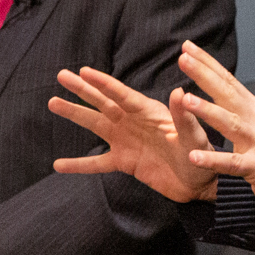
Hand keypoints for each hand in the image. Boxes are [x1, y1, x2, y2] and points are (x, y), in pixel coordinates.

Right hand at [49, 68, 218, 202]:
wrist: (199, 183)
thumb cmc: (202, 155)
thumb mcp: (194, 136)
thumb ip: (184, 116)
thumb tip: (179, 92)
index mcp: (149, 113)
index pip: (122, 95)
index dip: (103, 83)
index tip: (83, 71)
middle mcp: (133, 122)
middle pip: (103, 103)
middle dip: (82, 90)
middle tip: (61, 76)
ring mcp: (126, 141)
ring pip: (95, 125)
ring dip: (75, 114)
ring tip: (53, 102)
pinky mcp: (124, 162)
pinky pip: (96, 163)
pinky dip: (78, 165)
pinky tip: (59, 165)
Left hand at [172, 41, 254, 246]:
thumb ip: (240, 110)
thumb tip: (218, 91)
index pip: (228, 81)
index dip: (208, 63)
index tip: (187, 46)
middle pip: (228, 93)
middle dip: (204, 74)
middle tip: (183, 57)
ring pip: (231, 123)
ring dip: (208, 111)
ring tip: (186, 100)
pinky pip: (233, 164)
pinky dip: (213, 159)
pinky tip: (194, 156)